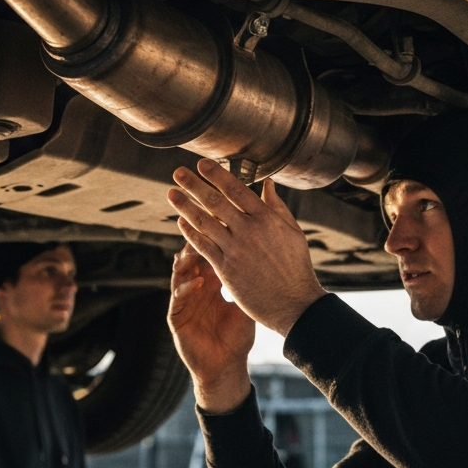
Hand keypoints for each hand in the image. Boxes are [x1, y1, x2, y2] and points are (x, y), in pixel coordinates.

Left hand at [167, 159, 326, 336]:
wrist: (294, 303)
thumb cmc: (296, 266)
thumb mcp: (293, 232)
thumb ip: (277, 207)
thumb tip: (268, 184)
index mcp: (267, 218)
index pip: (236, 190)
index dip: (217, 175)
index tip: (202, 163)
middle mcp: (249, 230)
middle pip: (216, 202)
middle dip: (194, 185)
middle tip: (178, 172)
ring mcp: (236, 250)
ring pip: (204, 222)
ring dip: (185, 206)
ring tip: (171, 193)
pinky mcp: (226, 269)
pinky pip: (203, 246)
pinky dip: (190, 233)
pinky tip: (180, 222)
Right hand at [168, 244, 253, 413]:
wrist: (226, 367)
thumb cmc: (238, 336)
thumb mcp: (247, 304)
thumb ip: (251, 281)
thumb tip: (270, 256)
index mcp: (211, 282)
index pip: (210, 254)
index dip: (214, 239)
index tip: (223, 222)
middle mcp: (195, 288)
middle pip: (192, 258)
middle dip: (196, 243)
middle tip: (204, 228)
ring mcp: (184, 301)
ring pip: (180, 273)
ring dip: (186, 261)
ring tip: (194, 250)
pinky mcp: (176, 317)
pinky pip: (177, 299)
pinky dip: (186, 288)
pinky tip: (198, 281)